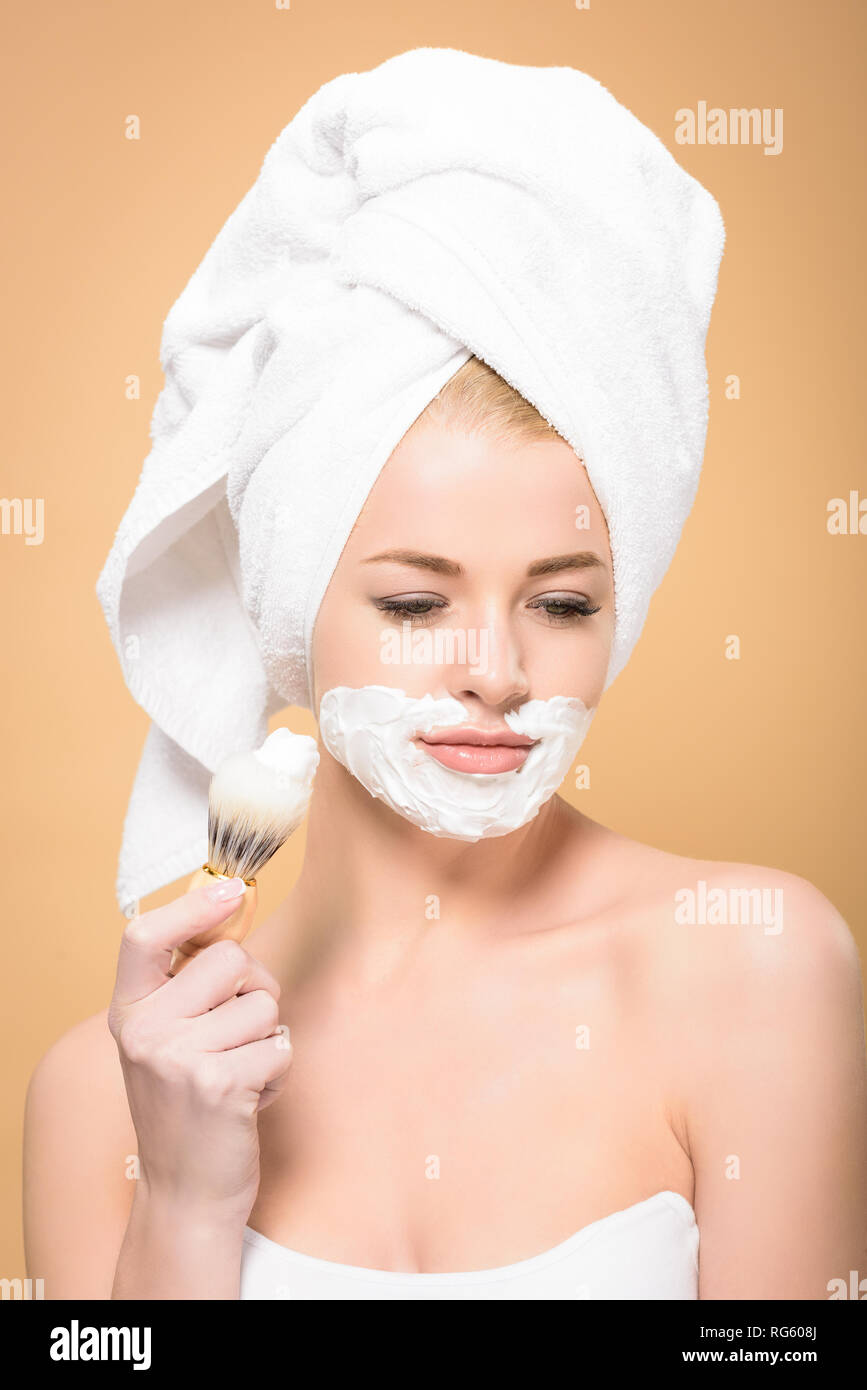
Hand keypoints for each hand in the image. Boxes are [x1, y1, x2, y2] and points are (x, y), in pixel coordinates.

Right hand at [108, 880, 292, 1219]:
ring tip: (238, 1076)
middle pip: (232, 960)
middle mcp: (145, 1031)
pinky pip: (281, 1045)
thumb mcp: (167, 1040)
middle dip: (255, 990)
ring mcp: (178, 1057)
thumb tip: (230, 907)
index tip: (231, 890)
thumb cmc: (188, 1106)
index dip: (191, 907)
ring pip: (264, 1005)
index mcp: (129, 1012)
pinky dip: (278, 1073)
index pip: (143, 937)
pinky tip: (249, 1101)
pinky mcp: (219, 1084)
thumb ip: (187, 986)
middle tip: (237, 1036)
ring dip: (267, 1039)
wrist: (185, 1193)